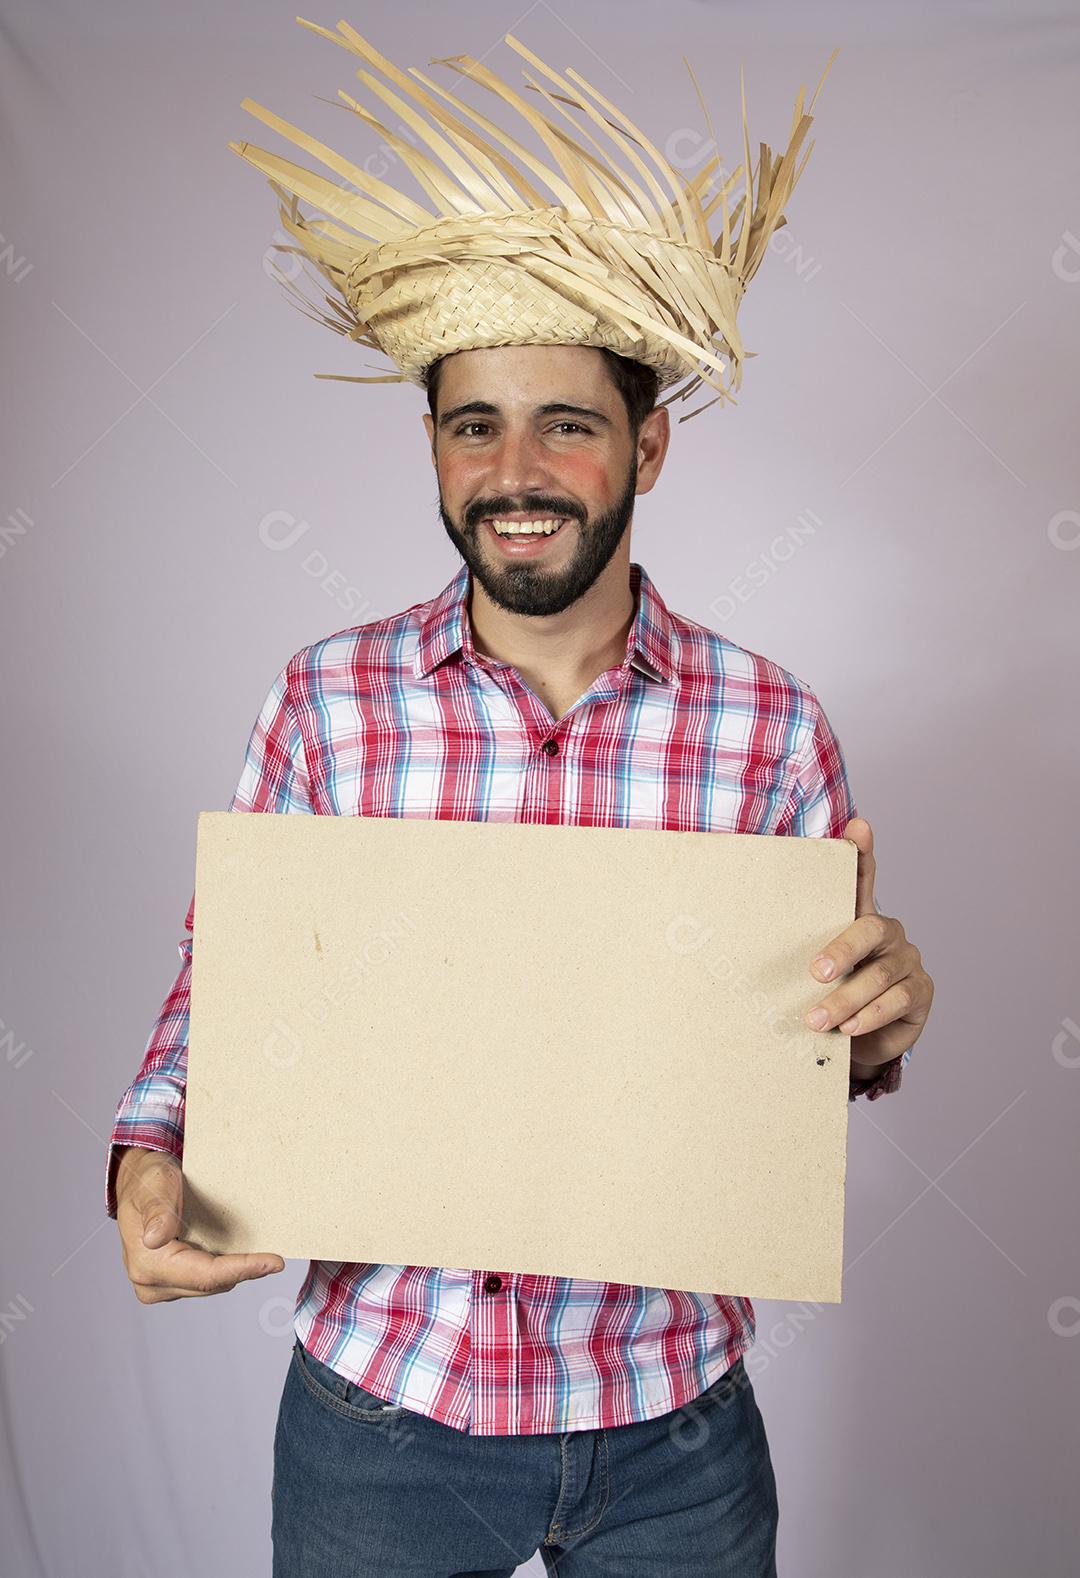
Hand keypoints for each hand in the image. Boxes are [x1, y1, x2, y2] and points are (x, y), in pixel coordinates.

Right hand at [114, 1146, 284, 1302]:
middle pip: (211, 1284)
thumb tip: (155, 1238)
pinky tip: (238, 1254)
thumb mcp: (156, 1184)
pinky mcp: (170, 1283)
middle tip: (275, 1258)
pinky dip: (224, 1269)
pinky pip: (206, 1281)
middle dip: (244, 1271)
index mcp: (147, 1263)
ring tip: (258, 1253)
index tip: (274, 1263)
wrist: (138, 1183)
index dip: (242, 1270)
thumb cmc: (148, 1180)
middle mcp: (150, 1282)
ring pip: (211, 1285)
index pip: (205, 1275)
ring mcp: (159, 1286)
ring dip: (234, 1271)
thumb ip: (158, 1210)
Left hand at [803, 817, 933, 1078]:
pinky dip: (872, 1014)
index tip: (858, 826)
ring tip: (817, 1019)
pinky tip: (852, 1027)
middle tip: (814, 973)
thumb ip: (792, 947)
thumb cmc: (828, 996)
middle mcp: (887, 933)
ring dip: (846, 999)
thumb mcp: (808, 972)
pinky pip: (899, 999)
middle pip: (869, 930)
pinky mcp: (920, 991)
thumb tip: (743, 922)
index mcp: (856, 919)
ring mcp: (907, 960)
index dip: (863, 852)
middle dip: (841, 952)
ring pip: (879, 974)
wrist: (858, 1042)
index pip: (862, 879)